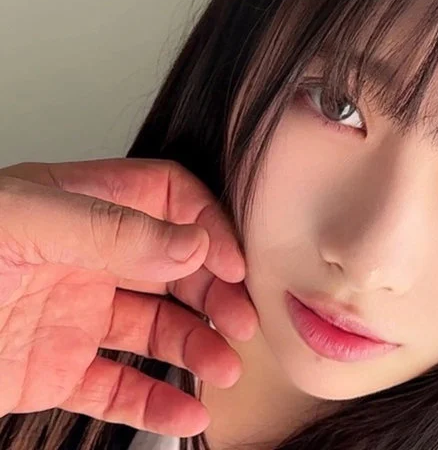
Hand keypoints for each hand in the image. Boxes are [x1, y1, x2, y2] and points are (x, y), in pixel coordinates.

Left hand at [0, 159, 257, 436]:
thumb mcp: (19, 224)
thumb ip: (108, 229)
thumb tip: (190, 243)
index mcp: (80, 208)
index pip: (167, 201)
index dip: (205, 225)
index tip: (230, 264)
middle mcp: (86, 258)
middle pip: (174, 266)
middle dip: (214, 292)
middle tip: (241, 321)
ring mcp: (73, 315)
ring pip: (154, 329)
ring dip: (195, 348)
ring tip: (221, 370)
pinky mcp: (54, 370)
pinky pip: (115, 386)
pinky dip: (153, 403)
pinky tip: (184, 411)